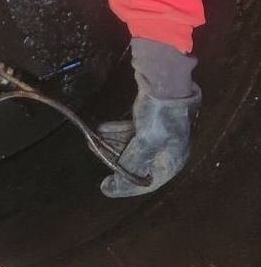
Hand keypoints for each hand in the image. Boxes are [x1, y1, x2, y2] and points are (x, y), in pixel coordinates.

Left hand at [99, 38, 201, 197]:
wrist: (165, 79)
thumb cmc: (159, 115)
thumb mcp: (146, 143)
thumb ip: (131, 165)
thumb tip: (113, 187)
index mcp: (172, 161)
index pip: (148, 183)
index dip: (126, 187)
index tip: (104, 186)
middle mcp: (167, 150)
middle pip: (139, 164)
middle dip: (116, 160)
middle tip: (96, 155)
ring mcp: (159, 133)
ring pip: (133, 146)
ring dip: (113, 144)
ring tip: (94, 140)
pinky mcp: (150, 119)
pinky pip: (132, 132)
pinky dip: (117, 132)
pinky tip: (102, 128)